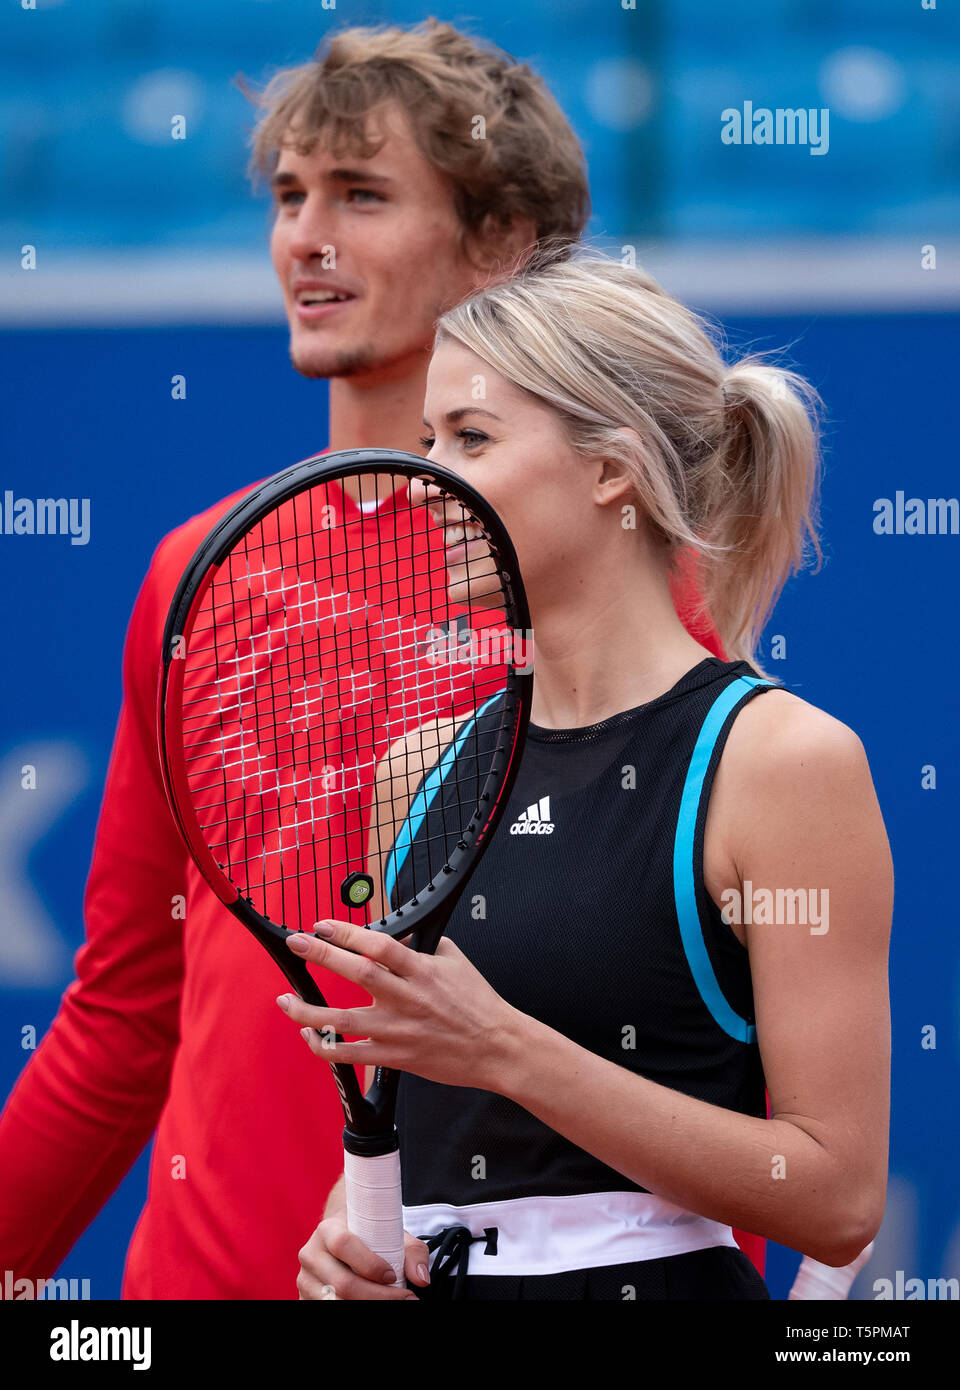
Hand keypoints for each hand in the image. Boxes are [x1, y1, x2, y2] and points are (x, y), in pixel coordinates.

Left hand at [276, 918, 521, 1091]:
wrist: (495, 1047)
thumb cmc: (477, 1002)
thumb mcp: (453, 959)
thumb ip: (419, 945)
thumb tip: (392, 936)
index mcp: (421, 970)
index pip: (378, 944)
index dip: (347, 932)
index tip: (322, 924)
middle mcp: (406, 998)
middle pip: (356, 973)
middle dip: (321, 955)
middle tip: (295, 943)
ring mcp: (396, 1030)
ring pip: (342, 1020)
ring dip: (308, 1009)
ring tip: (284, 999)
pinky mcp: (393, 1056)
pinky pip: (350, 1054)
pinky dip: (324, 1045)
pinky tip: (309, 1035)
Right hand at [297, 1218, 430, 1300]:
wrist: (340, 1235)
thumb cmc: (368, 1234)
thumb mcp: (389, 1232)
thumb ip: (412, 1252)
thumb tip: (421, 1278)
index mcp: (327, 1230)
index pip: (344, 1245)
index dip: (370, 1264)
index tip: (393, 1276)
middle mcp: (311, 1254)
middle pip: (342, 1283)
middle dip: (379, 1296)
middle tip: (405, 1298)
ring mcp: (305, 1279)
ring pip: (335, 1302)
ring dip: (368, 1305)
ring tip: (393, 1303)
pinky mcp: (305, 1298)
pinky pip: (327, 1309)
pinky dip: (352, 1308)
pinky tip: (373, 1305)